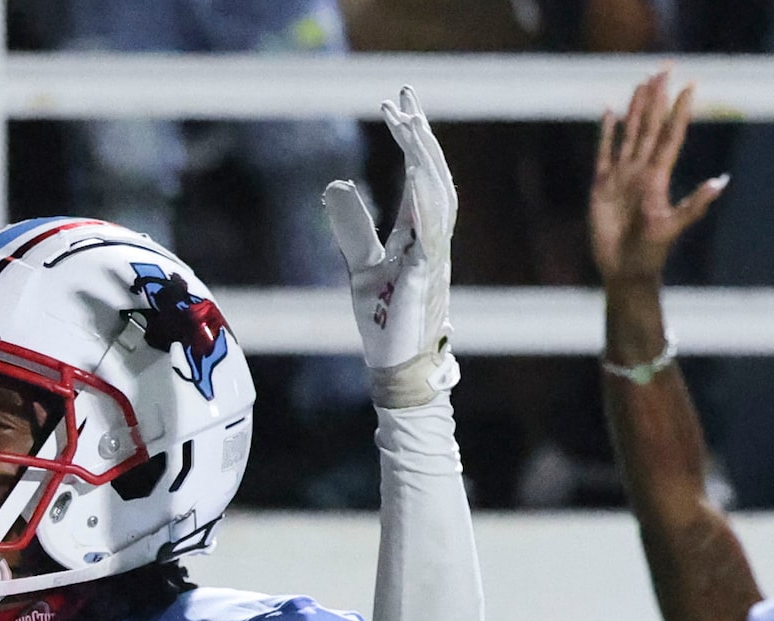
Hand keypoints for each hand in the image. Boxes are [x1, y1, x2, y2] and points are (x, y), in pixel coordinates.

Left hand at [322, 86, 457, 406]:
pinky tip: (416, 179)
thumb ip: (352, 227)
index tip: (399, 104)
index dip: (411, 140)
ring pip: (438, 199)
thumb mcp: (360, 267)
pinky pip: (430, 237)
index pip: (417, 177)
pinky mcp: (423, 281)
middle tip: (404, 99)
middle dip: (420, 137)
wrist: (396, 369)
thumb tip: (335, 183)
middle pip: (433, 177)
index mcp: (416, 236)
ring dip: (423, 161)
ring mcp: (433, 259)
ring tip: (408, 126)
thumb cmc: (383, 323)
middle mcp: (432, 241)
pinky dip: (426, 207)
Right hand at [590, 70, 725, 288]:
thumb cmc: (651, 253)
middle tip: (663, 68)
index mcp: (659, 177)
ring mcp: (622, 177)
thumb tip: (720, 182)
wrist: (625, 270)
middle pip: (650, 126)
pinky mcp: (602, 186)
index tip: (689, 85)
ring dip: (635, 109)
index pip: (671, 136)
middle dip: (657, 98)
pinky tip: (610, 113)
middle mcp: (642, 171)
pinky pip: (604, 153)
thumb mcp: (673, 227)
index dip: (679, 111)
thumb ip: (695, 205)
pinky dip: (606, 133)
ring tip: (641, 83)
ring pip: (630, 134)